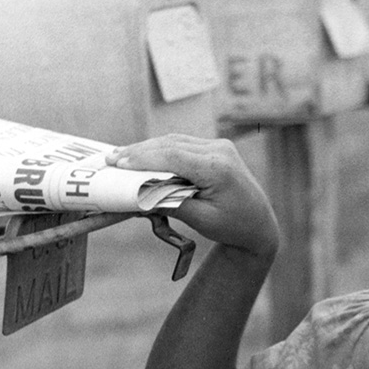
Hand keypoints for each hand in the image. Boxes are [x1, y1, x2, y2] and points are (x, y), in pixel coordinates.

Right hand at [107, 135, 278, 261]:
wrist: (258, 223)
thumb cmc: (232, 227)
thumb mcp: (200, 219)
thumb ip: (171, 203)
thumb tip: (139, 194)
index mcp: (218, 169)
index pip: (173, 156)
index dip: (143, 158)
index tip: (118, 162)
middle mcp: (220, 151)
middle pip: (170, 145)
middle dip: (139, 152)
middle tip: (110, 159)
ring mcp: (219, 146)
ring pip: (174, 142)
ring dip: (147, 149)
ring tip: (120, 157)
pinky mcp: (215, 148)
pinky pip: (183, 145)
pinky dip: (161, 151)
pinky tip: (142, 155)